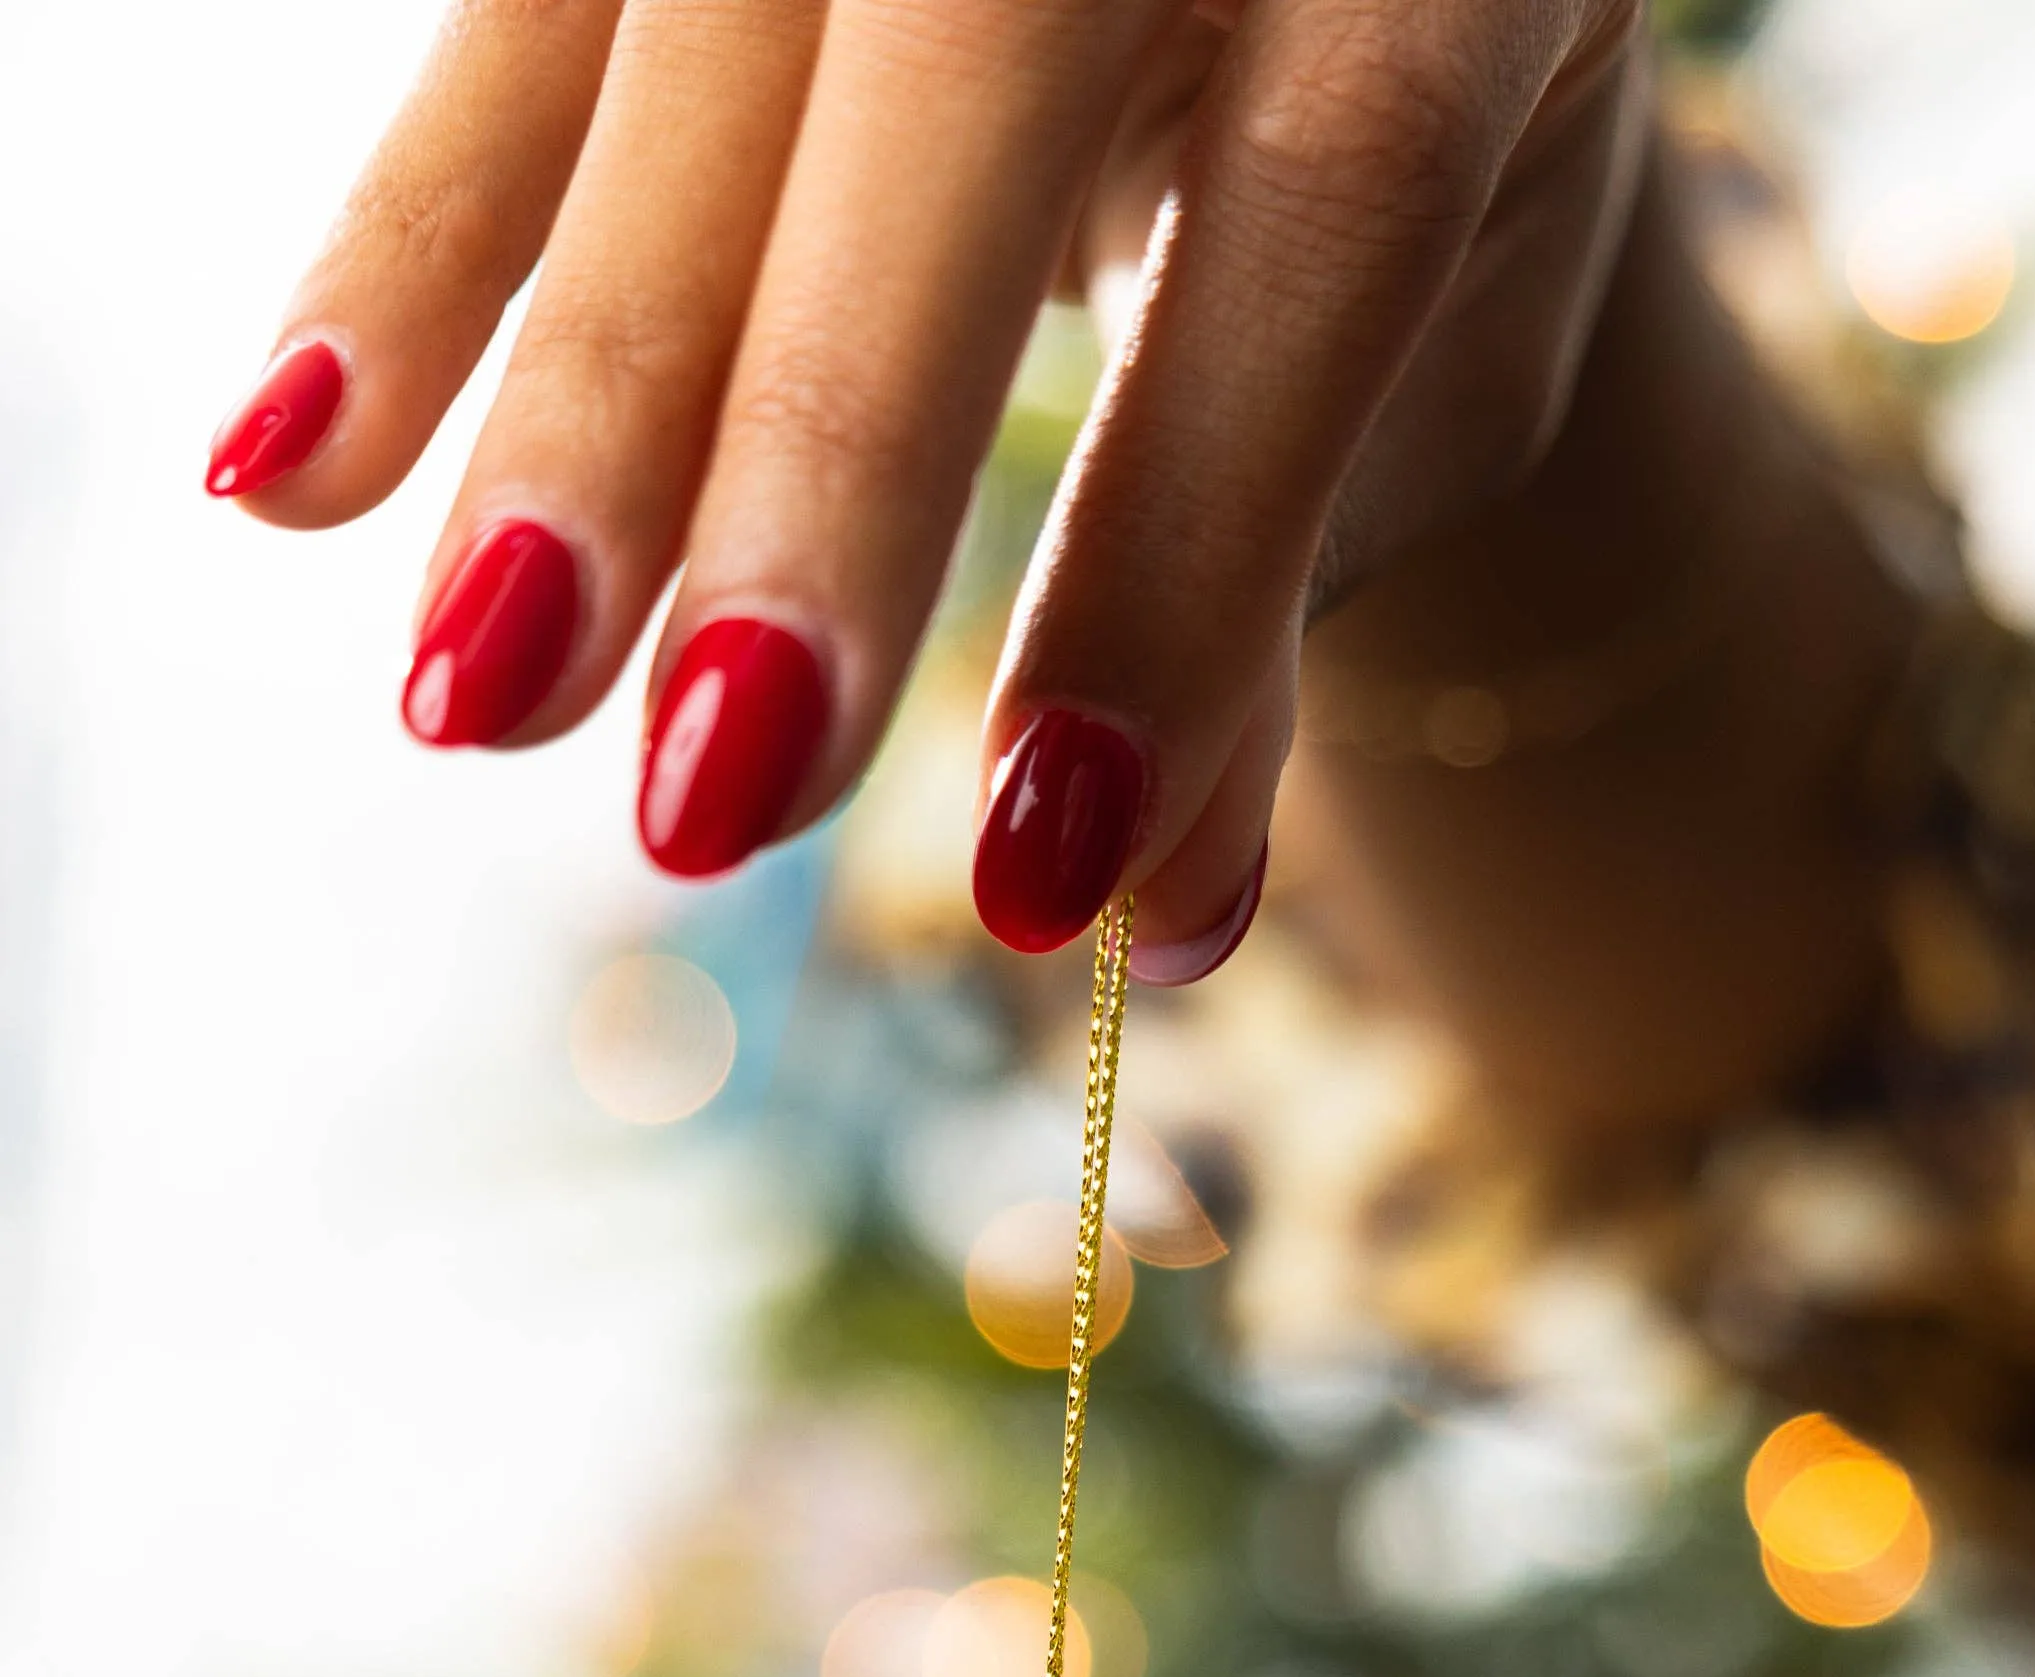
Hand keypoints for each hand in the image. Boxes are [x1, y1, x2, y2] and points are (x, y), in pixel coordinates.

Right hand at [207, 0, 1648, 970]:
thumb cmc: (1397, 121)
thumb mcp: (1428, 352)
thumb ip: (1283, 593)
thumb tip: (1168, 915)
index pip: (1327, 206)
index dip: (1175, 558)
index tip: (1040, 872)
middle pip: (975, 51)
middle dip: (823, 444)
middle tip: (715, 797)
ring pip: (697, 38)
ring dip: (574, 389)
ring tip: (481, 699)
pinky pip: (520, 17)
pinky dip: (408, 247)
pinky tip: (292, 469)